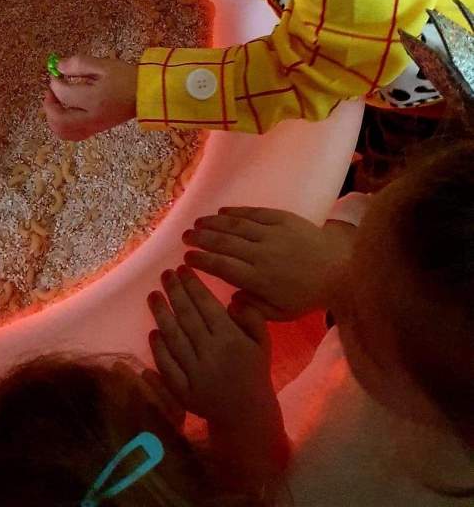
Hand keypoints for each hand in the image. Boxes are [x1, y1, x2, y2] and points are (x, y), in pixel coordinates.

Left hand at [42, 55, 136, 139]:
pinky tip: (65, 113)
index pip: (64, 94)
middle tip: (51, 91)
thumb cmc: (126, 77)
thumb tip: (58, 67)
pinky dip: (62, 126)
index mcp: (94, 99)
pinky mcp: (97, 130)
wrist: (146, 94)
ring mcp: (94, 127)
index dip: (55, 83)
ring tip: (56, 102)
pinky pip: (73, 135)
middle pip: (59, 120)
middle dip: (49, 105)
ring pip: (63, 132)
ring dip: (53, 117)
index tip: (56, 73)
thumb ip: (79, 64)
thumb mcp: (104, 65)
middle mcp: (91, 117)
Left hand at [148, 267, 276, 426]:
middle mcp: (212, 355)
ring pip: (174, 338)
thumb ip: (252, 318)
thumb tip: (233, 300)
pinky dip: (158, 349)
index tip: (182, 268)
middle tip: (165, 274)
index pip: (207, 306)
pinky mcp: (184, 392)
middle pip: (187, 317)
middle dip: (174, 292)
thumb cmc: (254, 372)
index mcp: (232, 340)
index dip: (193, 285)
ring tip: (153, 296)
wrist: (247, 415)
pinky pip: (167, 366)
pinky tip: (153, 332)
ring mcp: (195, 374)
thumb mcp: (262, 343)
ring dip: (161, 315)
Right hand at [183, 206, 356, 319]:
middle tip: (185, 237)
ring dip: (213, 223)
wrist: (339, 269)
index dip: (202, 261)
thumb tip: (229, 300)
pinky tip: (222, 212)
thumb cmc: (306, 295)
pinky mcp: (281, 218)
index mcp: (259, 279)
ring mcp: (271, 233)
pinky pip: (253, 213)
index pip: (223, 267)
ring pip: (235, 226)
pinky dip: (235, 212)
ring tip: (197, 223)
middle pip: (224, 243)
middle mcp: (261, 254)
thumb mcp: (281, 314)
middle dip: (201, 239)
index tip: (186, 258)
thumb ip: (253, 309)